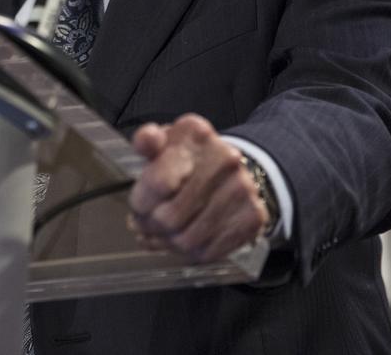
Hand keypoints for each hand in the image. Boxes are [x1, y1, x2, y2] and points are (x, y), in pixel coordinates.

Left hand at [126, 114, 266, 262]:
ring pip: (187, 240)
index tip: (137, 206)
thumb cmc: (188, 159)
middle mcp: (225, 159)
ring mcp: (242, 190)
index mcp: (196, 135)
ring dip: (165, 243)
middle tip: (143, 225)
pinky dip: (188, 255)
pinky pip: (209, 252)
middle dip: (149, 226)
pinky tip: (179, 244)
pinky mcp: (252, 218)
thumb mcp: (164, 143)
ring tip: (158, 236)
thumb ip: (147, 141)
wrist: (230, 172)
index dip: (140, 202)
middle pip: (170, 217)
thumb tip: (148, 138)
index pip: (159, 184)